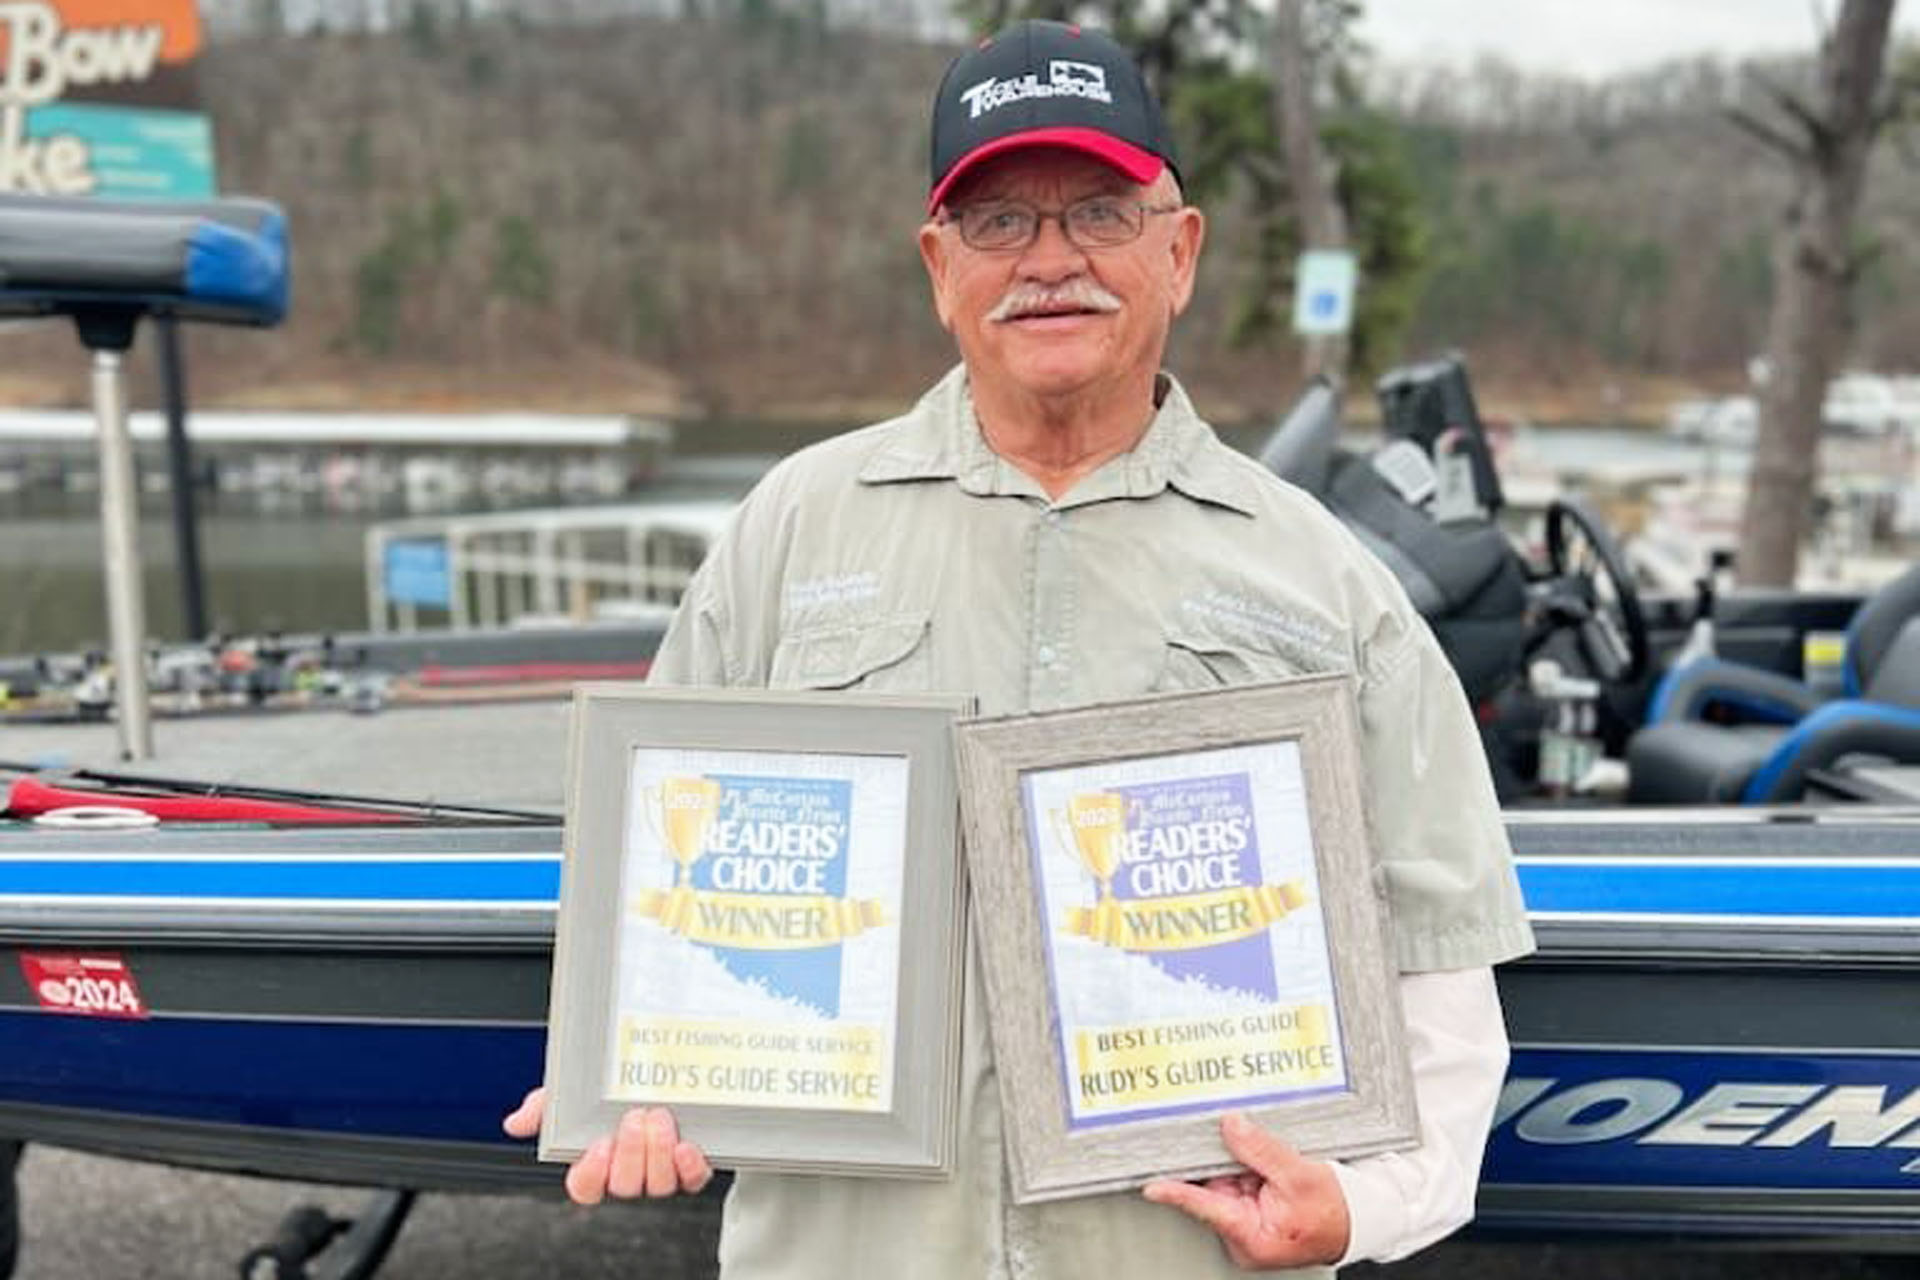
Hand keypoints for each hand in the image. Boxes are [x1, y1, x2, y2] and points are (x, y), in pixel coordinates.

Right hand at [502, 1087, 714, 1204]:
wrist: (661, 1071)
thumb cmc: (610, 1092)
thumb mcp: (572, 1093)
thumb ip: (543, 1108)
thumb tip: (516, 1122)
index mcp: (596, 1163)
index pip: (585, 1187)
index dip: (591, 1173)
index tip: (598, 1145)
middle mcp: (627, 1173)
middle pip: (625, 1186)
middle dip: (629, 1153)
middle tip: (632, 1118)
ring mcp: (660, 1173)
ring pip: (657, 1186)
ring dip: (658, 1152)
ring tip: (659, 1117)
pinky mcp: (691, 1168)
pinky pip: (692, 1181)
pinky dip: (690, 1167)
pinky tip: (686, 1145)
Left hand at [1142, 1113, 1350, 1270]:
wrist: (1357, 1220)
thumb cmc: (1334, 1212)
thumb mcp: (1298, 1175)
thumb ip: (1260, 1150)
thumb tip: (1231, 1126)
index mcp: (1250, 1236)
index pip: (1204, 1208)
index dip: (1176, 1193)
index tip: (1152, 1185)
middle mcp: (1242, 1233)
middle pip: (1213, 1187)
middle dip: (1222, 1160)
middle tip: (1234, 1138)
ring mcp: (1246, 1222)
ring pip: (1226, 1180)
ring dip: (1239, 1162)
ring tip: (1267, 1159)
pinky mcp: (1251, 1211)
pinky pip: (1238, 1181)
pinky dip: (1247, 1167)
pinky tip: (1264, 1161)